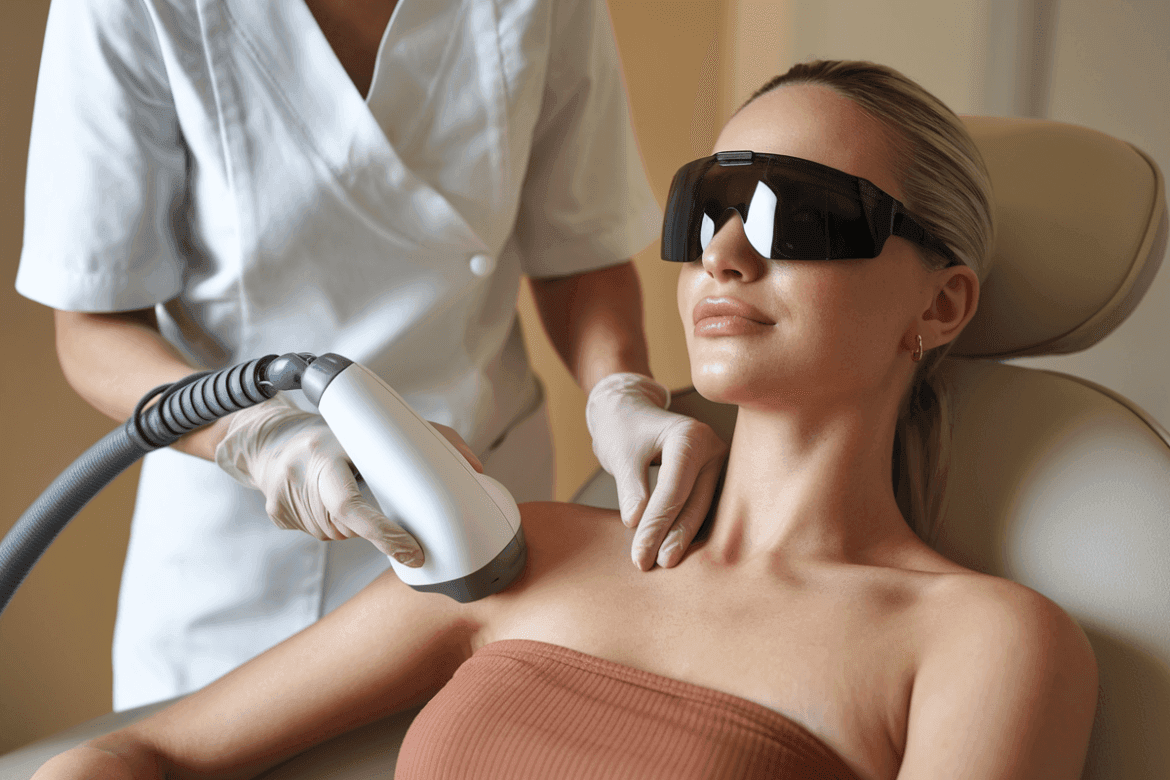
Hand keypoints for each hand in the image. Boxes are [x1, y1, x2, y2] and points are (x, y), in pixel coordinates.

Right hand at [215, 393, 484, 566]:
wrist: (271, 438)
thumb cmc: (337, 432)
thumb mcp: (374, 428)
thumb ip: (430, 440)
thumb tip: (475, 469)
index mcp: (325, 451)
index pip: (352, 507)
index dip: (384, 535)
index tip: (413, 554)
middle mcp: (299, 473)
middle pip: (348, 527)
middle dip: (370, 523)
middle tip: (370, 494)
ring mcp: (284, 496)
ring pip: (336, 535)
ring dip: (350, 523)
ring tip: (344, 487)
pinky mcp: (277, 514)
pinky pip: (318, 534)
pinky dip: (330, 522)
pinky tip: (322, 496)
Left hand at [586, 373, 728, 570]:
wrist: (631, 412)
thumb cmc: (624, 428)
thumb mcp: (621, 454)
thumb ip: (631, 488)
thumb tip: (636, 524)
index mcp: (692, 437)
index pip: (674, 490)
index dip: (656, 525)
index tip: (639, 555)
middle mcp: (713, 450)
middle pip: (694, 503)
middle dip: (672, 537)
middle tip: (650, 565)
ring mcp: (718, 465)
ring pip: (703, 510)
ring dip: (682, 538)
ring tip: (663, 563)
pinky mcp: (715, 479)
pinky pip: (703, 509)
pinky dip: (688, 530)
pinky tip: (674, 551)